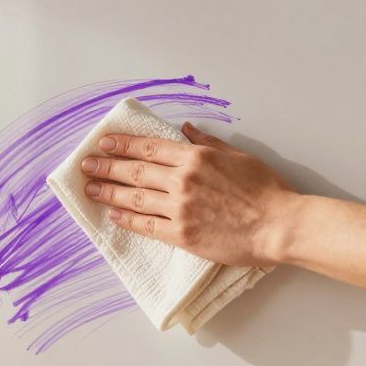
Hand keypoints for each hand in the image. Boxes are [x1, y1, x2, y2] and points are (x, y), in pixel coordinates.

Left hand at [81, 123, 297, 266]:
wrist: (278, 225)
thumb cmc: (265, 190)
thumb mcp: (238, 156)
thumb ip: (208, 143)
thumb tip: (187, 129)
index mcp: (196, 158)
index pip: (149, 148)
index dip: (122, 145)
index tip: (103, 143)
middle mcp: (183, 181)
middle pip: (135, 171)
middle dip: (106, 167)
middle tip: (86, 165)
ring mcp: (180, 209)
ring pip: (135, 197)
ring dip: (109, 192)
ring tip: (91, 189)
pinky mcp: (182, 235)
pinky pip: (146, 226)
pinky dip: (127, 219)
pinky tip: (113, 214)